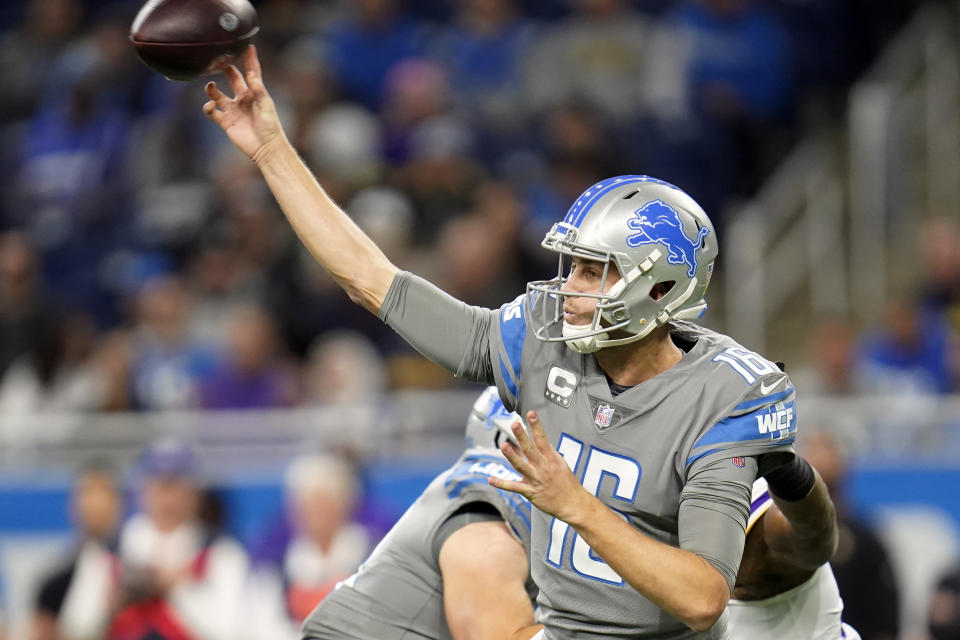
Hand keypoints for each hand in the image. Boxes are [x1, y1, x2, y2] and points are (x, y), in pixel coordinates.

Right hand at [203, 45, 284, 160]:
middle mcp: (243, 99)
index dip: (249, 59)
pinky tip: (211, 105)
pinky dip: (208, 106)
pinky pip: (211, 111)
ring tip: (210, 86)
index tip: (246, 45)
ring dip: (211, 88)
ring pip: (217, 93)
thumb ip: (258, 89)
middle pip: (232, 78)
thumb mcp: (266, 105)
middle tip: (217, 60)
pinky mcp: (225, 122)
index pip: (251, 72)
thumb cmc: (270, 127)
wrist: (265, 149)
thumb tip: (251, 74)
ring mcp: (233, 110)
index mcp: (255, 93)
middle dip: (225, 68)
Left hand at [489, 410, 592, 523]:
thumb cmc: (567, 483)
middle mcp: (543, 467)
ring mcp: (536, 480)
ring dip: (512, 456)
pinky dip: (502, 484)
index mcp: (551, 459)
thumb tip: (535, 442)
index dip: (536, 426)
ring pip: (522, 466)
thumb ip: (545, 453)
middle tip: (515, 424)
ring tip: (504, 446)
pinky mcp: (531, 492)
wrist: (573, 504)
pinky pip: (515, 487)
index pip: (542, 439)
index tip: (531, 414)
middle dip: (522, 436)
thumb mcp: (560, 463)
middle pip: (531, 449)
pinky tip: (492, 479)